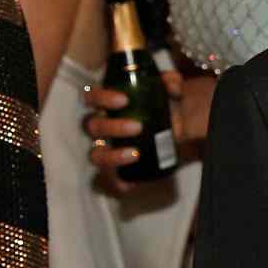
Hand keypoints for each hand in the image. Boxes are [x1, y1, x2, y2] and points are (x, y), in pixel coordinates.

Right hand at [84, 71, 214, 189]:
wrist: (175, 127)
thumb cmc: (161, 105)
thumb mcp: (169, 91)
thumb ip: (171, 83)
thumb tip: (171, 86)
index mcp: (107, 104)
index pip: (92, 97)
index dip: (102, 98)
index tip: (123, 100)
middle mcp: (101, 126)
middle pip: (92, 126)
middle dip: (113, 127)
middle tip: (138, 127)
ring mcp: (106, 147)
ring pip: (95, 154)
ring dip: (112, 155)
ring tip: (135, 153)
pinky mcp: (116, 167)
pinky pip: (107, 178)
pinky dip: (116, 181)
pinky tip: (129, 184)